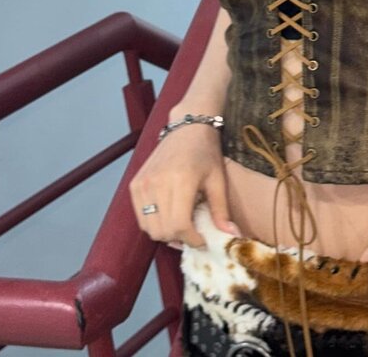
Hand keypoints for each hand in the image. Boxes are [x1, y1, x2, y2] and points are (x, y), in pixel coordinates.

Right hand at [129, 123, 241, 249]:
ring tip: (181, 226)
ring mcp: (142, 183)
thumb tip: (232, 237)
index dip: (191, 240)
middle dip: (179, 239)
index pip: (179, 225)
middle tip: (193, 234)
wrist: (186, 128)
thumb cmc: (206, 152)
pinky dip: (154, 223)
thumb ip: (221, 210)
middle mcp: (157, 182)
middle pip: (162, 231)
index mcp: (181, 180)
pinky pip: (140, 216)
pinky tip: (169, 215)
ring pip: (149, 228)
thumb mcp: (218, 179)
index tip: (202, 240)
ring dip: (165, 233)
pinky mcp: (135, 184)